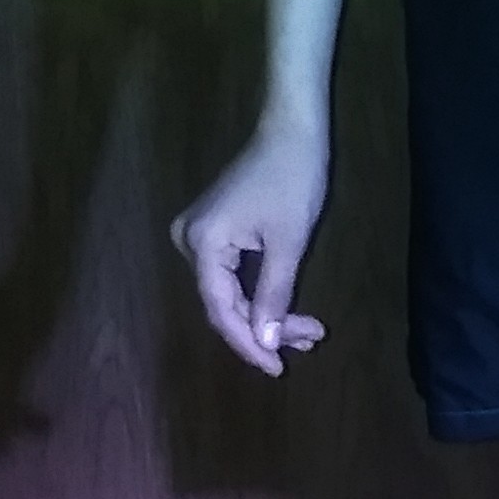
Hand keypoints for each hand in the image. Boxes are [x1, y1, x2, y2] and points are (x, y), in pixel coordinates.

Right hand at [169, 118, 330, 376]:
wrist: (291, 129)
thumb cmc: (293, 179)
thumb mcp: (288, 243)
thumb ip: (273, 295)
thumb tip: (264, 342)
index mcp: (202, 244)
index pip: (221, 310)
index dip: (249, 344)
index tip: (278, 368)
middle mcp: (189, 242)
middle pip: (226, 303)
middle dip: (267, 327)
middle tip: (310, 342)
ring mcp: (198, 236)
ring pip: (231, 292)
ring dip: (268, 314)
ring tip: (310, 333)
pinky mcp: (213, 231)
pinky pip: (233, 275)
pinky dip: (261, 293)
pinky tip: (289, 313)